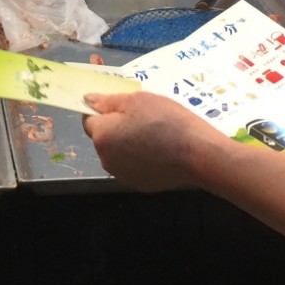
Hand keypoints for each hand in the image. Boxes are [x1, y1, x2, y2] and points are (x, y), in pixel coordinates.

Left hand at [81, 91, 218, 191]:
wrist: (197, 154)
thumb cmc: (166, 121)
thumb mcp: (137, 100)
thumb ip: (108, 101)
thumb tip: (88, 100)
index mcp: (101, 136)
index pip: (89, 119)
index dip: (104, 110)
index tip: (124, 106)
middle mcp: (106, 159)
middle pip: (104, 137)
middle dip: (117, 127)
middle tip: (143, 117)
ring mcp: (122, 174)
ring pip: (118, 152)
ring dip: (128, 143)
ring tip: (154, 134)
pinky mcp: (138, 184)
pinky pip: (132, 165)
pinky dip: (140, 157)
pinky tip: (159, 150)